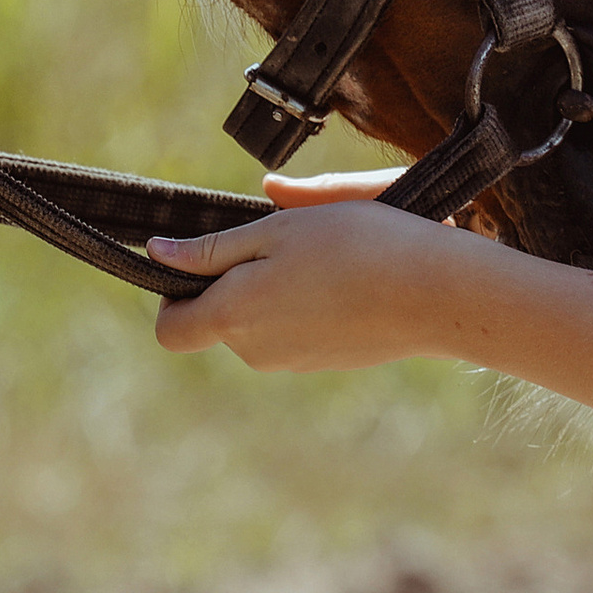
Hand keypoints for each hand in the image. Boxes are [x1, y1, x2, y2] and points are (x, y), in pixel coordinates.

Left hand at [147, 199, 472, 370]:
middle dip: (232, 279)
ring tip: (317, 249)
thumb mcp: (278, 230)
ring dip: (272, 287)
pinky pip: (295, 329)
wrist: (435, 293)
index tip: (202, 256)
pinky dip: (305, 301)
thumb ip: (212, 249)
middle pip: (217, 318)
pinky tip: (343, 272)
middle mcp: (256, 351)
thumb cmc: (354, 246)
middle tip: (275, 236)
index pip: (169, 329)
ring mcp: (293, 361)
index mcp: (233, 317)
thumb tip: (157, 253)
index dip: (171, 292)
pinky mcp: (327, 360)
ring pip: (259, 322)